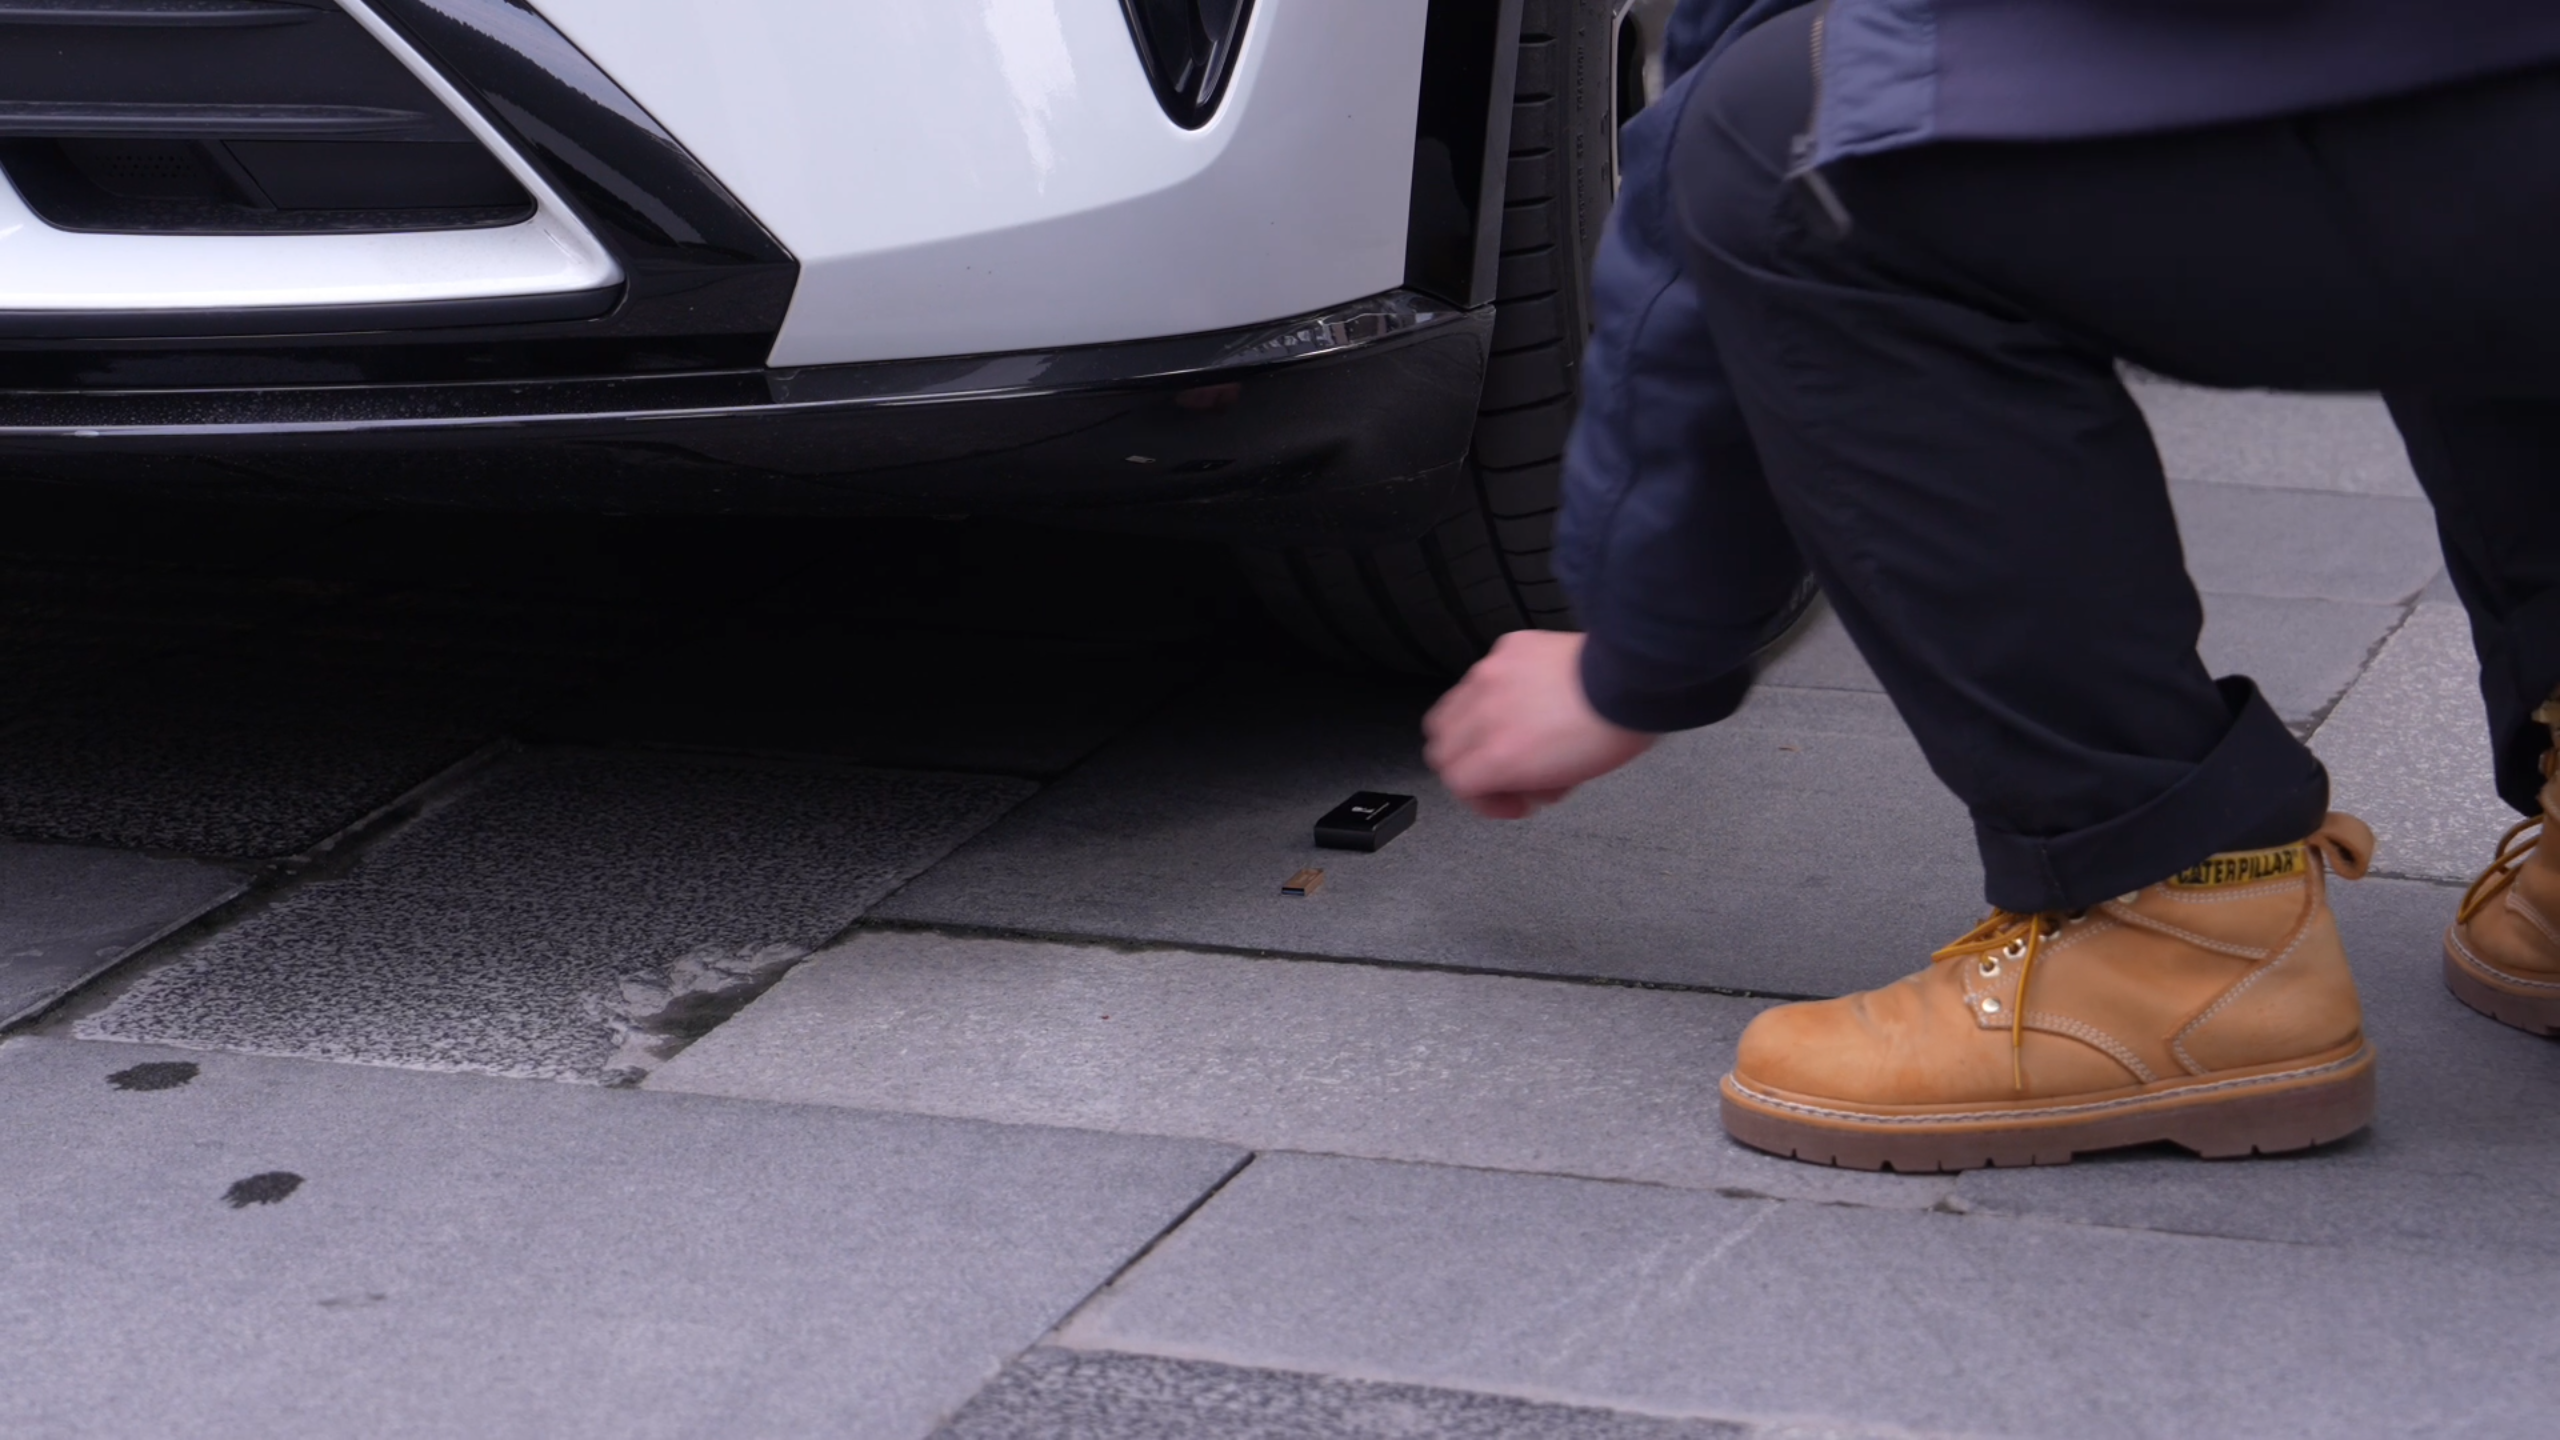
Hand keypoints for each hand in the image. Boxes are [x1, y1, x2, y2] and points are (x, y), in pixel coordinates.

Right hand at [1424, 630, 1655, 818]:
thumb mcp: (1570, 777)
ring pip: (1451, 709)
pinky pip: (1482, 676)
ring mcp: (1491, 676)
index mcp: (1499, 754)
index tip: (1508, 801)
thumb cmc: (1614, 729)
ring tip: (1505, 734)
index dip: (1480, 800)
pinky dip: (1495, 693)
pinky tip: (1527, 698)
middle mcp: (1485, 713)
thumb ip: (1529, 783)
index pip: (1455, 781)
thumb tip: (1520, 784)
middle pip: (1440, 747)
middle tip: (1498, 772)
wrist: (1634, 678)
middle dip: (1466, 765)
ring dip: (1471, 729)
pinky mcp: (1506, 649)